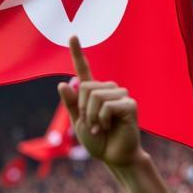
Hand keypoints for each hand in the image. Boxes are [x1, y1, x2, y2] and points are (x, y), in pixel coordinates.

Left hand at [59, 36, 145, 170]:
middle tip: (90, 125)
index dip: (77, 53)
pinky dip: (101, 120)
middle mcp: (108, 90)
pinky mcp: (129, 104)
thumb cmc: (97, 141)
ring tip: (98, 128)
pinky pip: (106, 106)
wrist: (114, 157)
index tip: (72, 36)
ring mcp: (121, 95)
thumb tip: (62, 83)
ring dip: (91, 116)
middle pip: (86, 87)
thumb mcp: (78, 123)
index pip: (84, 70)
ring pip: (95, 96)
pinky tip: (108, 127)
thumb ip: (71, 104)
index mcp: (94, 93)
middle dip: (82, 109)